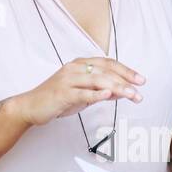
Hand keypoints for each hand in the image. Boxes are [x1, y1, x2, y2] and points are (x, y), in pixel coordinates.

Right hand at [16, 57, 143, 126]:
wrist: (31, 107)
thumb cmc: (57, 100)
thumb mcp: (82, 94)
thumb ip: (100, 91)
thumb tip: (121, 92)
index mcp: (80, 64)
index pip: (108, 64)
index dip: (126, 70)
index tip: (140, 80)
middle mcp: (74, 68)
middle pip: (105, 71)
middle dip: (125, 80)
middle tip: (140, 90)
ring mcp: (67, 80)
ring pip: (97, 81)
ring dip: (117, 88)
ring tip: (131, 95)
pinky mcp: (62, 93)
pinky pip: (83, 93)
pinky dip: (97, 94)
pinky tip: (109, 94)